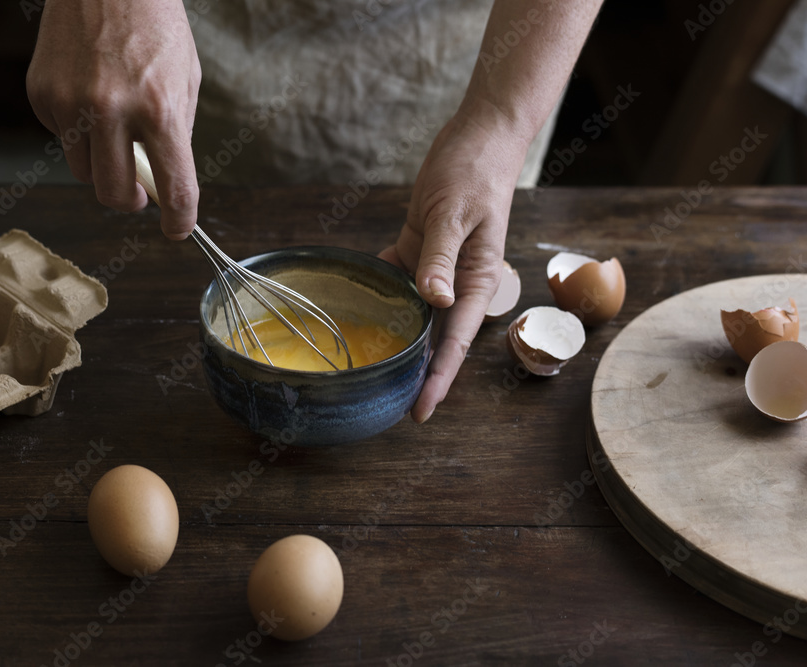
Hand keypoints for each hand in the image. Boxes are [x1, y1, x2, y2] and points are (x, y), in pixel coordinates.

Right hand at [26, 0, 199, 238]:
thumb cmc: (154, 25)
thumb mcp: (185, 79)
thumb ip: (176, 134)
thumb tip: (164, 181)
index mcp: (159, 108)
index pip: (173, 186)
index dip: (179, 220)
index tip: (178, 230)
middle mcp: (111, 110)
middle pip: (113, 193)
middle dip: (130, 201)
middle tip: (139, 194)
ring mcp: (70, 103)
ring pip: (83, 171)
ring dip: (102, 165)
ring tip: (115, 131)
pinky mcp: (42, 94)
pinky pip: (61, 138)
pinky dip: (77, 131)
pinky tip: (89, 97)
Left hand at [379, 107, 527, 422]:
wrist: (479, 136)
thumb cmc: (475, 172)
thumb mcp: (455, 213)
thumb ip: (440, 257)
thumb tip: (434, 301)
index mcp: (477, 282)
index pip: (455, 342)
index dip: (437, 379)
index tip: (420, 411)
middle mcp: (457, 282)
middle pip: (433, 338)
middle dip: (412, 371)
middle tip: (382, 403)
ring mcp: (436, 267)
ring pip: (411, 312)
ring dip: (392, 337)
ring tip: (365, 368)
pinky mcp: (417, 247)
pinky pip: (394, 278)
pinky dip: (376, 291)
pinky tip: (352, 306)